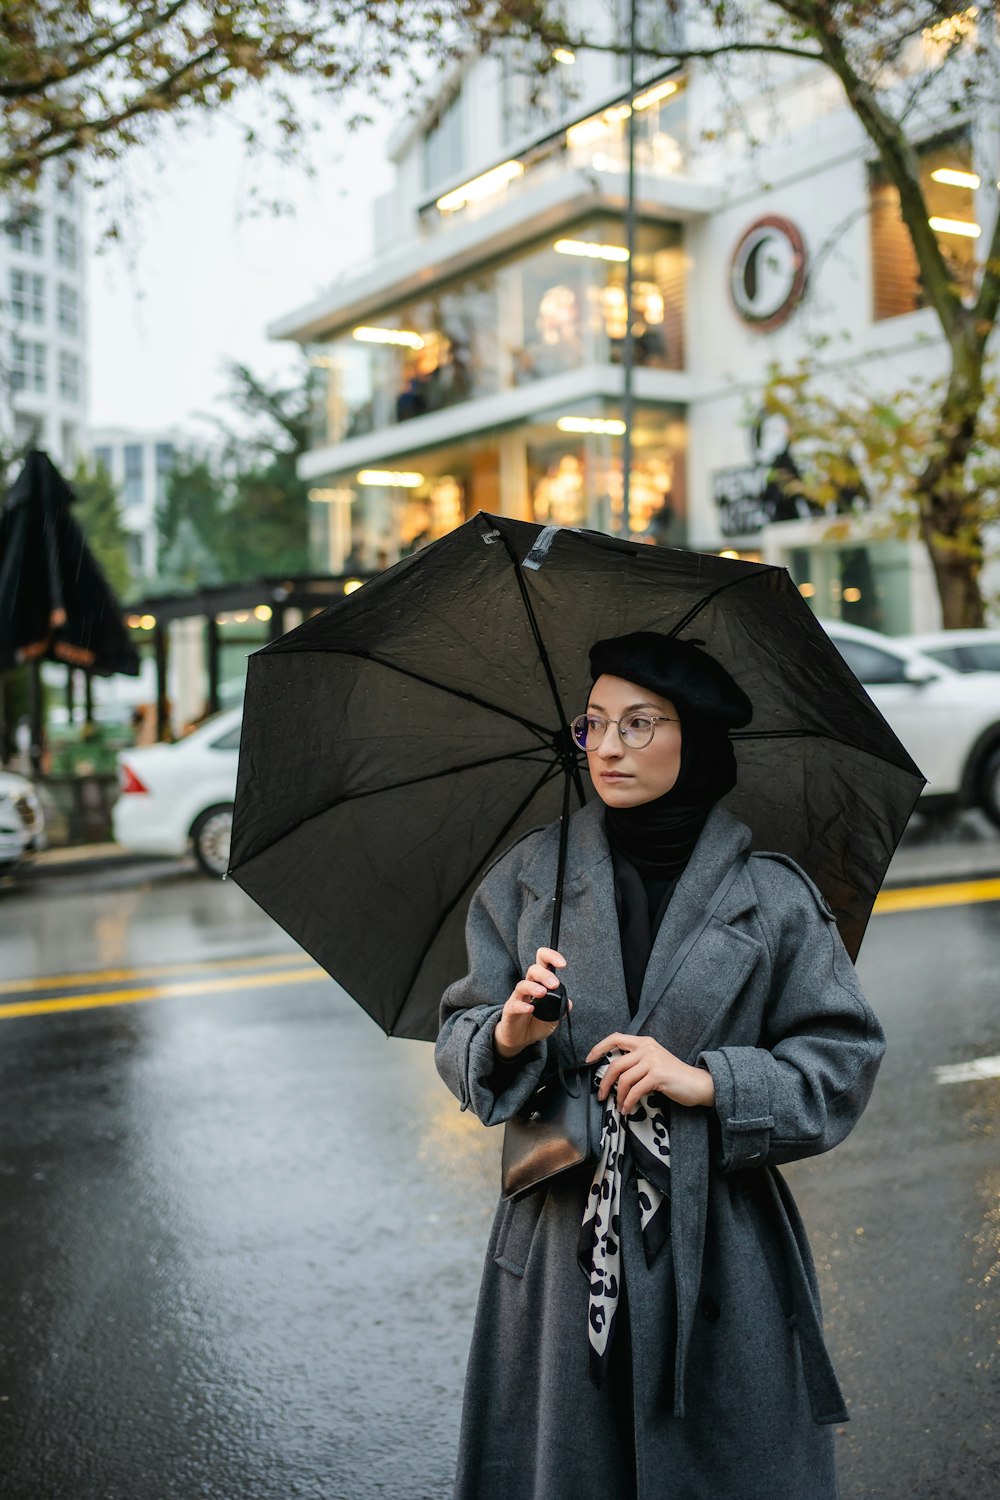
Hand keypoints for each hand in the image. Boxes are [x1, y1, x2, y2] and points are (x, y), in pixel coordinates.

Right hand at [494, 947, 570, 1059]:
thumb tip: (568, 1003)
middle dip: (545, 974)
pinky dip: (522, 1006)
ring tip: (542, 993)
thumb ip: (561, 1009)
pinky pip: (514, 1005)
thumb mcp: (554, 1017)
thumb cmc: (536, 1023)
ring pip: (522, 985)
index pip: (543, 962)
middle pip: (533, 970)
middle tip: (554, 984)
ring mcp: (518, 998)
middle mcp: (528, 987)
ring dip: (533, 987)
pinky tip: (531, 1009)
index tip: (563, 964)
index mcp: (540, 983)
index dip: (552, 957)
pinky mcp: (510, 1011)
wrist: (520, 1038)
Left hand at [585, 1034, 714, 1114]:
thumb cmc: (674, 1076)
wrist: (698, 1084)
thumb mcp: (653, 1061)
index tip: (588, 1059)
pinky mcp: (658, 1075)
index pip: (616, 1038)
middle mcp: (647, 1048)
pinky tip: (627, 1109)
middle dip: (605, 1082)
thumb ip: (636, 1061)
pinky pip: (635, 1090)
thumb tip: (612, 1073)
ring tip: (619, 1106)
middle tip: (601, 1095)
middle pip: (616, 1064)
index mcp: (644, 1042)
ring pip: (624, 1079)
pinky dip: (628, 1102)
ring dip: (618, 1096)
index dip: (599, 1047)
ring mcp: (653, 1061)